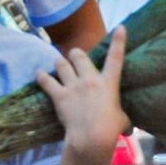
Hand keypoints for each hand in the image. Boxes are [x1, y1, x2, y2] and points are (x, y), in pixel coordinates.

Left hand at [36, 26, 129, 158]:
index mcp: (108, 83)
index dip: (118, 41)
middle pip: (79, 56)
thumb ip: (121, 117)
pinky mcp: (59, 95)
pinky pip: (46, 81)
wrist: (91, 137)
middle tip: (74, 57)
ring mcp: (73, 86)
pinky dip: (42, 77)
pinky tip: (39, 74)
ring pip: (61, 64)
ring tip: (58, 64)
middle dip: (75, 54)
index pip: (116, 57)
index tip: (120, 27)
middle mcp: (90, 79)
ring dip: (60, 63)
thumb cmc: (110, 129)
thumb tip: (127, 127)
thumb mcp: (122, 120)